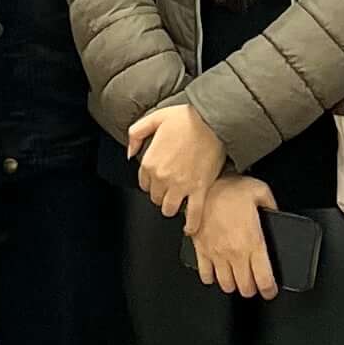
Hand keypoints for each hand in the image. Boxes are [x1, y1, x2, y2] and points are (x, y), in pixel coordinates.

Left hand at [127, 99, 228, 219]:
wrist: (214, 121)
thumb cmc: (187, 118)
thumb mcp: (155, 118)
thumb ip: (136, 134)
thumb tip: (129, 152)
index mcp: (150, 162)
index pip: (143, 183)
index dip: (152, 180)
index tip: (159, 177)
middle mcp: (162, 177)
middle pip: (156, 197)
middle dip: (162, 193)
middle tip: (171, 186)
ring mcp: (181, 186)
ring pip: (169, 209)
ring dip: (172, 206)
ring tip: (178, 200)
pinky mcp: (199, 190)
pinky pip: (194, 214)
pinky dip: (192, 224)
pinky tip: (190, 227)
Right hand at [188, 176, 276, 298]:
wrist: (205, 186)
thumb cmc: (230, 187)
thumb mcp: (261, 192)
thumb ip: (272, 206)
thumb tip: (277, 213)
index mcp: (253, 241)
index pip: (264, 279)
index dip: (269, 290)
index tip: (270, 290)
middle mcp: (235, 252)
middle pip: (245, 287)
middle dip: (252, 289)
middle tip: (255, 283)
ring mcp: (217, 253)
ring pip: (226, 285)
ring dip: (233, 284)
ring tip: (237, 278)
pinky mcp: (201, 250)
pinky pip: (205, 274)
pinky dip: (211, 278)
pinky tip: (217, 272)